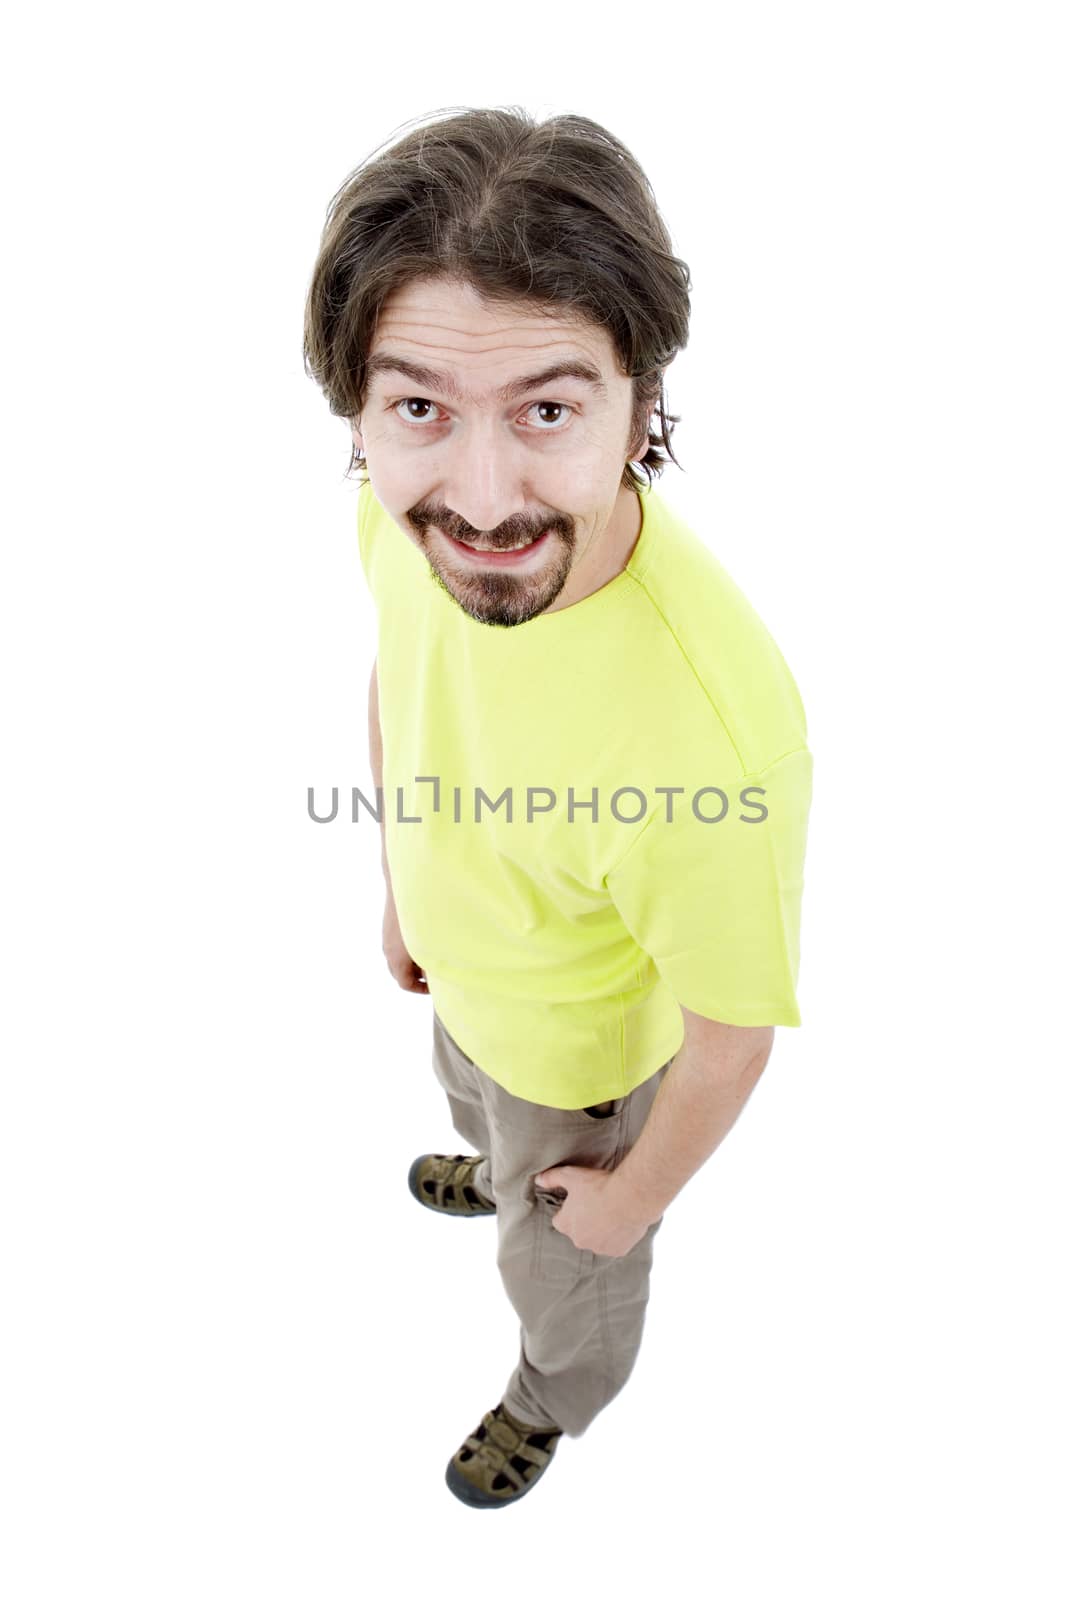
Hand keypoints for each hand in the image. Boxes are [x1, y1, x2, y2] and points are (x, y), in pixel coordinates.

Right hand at [383, 891, 428, 994]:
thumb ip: (435, 963)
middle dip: (415, 977)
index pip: (405, 984)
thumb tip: (442, 973)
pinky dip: (408, 950)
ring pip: (397, 958)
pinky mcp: (388, 925)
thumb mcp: (432, 945)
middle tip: (432, 976)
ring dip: (412, 962)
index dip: (420, 990)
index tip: (432, 989)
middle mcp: (389, 950)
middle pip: (399, 973)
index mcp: (397, 959)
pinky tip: (424, 939)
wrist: (405, 885)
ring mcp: (387, 937)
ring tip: (430, 957)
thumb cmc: (423, 916)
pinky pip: (396, 945)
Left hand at [533, 1165, 658, 1257]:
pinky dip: (617, 1236)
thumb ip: (551, 1178)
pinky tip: (622, 1221)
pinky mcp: (618, 1251)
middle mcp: (580, 1240)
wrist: (629, 1198)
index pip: (560, 1221)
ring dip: (601, 1230)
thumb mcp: (571, 1176)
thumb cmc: (598, 1186)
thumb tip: (538, 1180)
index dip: (568, 1210)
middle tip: (596, 1204)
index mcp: (566, 1225)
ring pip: (597, 1240)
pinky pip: (615, 1245)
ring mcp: (599, 1248)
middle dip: (584, 1221)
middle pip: (578, 1232)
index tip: (578, 1200)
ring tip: (611, 1211)